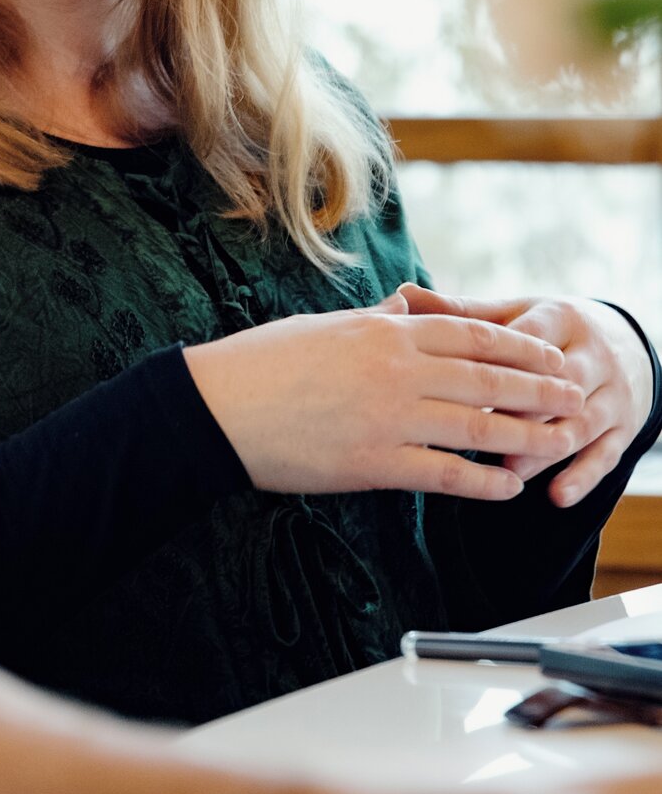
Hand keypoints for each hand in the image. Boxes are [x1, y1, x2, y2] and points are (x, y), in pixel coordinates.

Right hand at [181, 293, 583, 498]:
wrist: (219, 405)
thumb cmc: (264, 362)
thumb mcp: (325, 325)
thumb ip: (375, 320)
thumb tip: (407, 307)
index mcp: (386, 332)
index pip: (472, 334)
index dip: (520, 346)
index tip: (550, 354)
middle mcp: (397, 370)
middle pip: (488, 378)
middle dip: (540, 388)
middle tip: (574, 395)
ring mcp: (389, 417)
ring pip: (478, 425)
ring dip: (527, 435)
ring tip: (561, 441)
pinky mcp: (374, 462)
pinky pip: (444, 472)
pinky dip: (483, 481)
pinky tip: (508, 487)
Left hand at [399, 285, 651, 504]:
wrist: (620, 342)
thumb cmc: (543, 329)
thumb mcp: (511, 313)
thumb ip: (460, 311)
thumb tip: (403, 292)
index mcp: (560, 318)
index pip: (529, 340)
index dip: (498, 362)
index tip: (457, 381)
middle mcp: (593, 354)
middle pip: (561, 383)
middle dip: (526, 408)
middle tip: (483, 430)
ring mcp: (613, 393)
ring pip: (582, 423)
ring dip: (547, 448)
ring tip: (510, 470)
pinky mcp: (624, 427)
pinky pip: (607, 455)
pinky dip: (583, 477)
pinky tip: (556, 495)